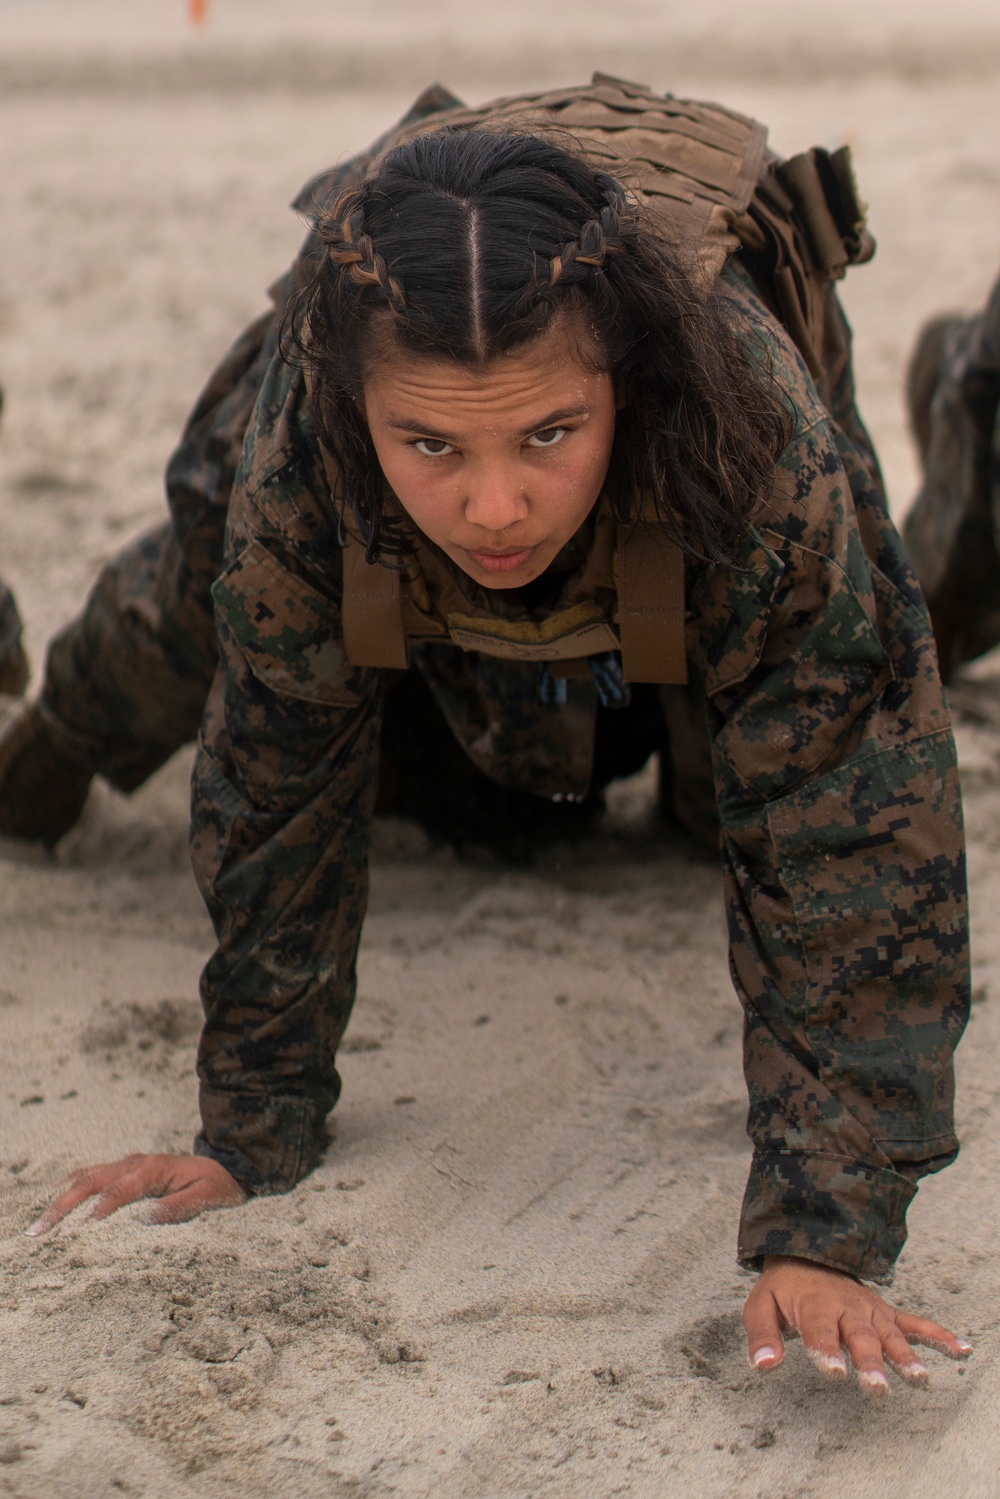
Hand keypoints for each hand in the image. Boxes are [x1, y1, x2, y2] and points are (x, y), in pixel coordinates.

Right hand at [26, 1153, 246, 1234]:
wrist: (225, 1166)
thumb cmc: (215, 1184)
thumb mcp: (204, 1197)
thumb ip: (177, 1208)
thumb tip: (145, 1220)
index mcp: (153, 1170)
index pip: (120, 1190)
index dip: (101, 1208)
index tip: (83, 1228)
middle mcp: (135, 1164)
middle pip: (92, 1181)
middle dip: (64, 1204)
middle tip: (40, 1229)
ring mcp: (129, 1165)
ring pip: (88, 1177)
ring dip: (62, 1198)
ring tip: (40, 1221)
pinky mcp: (127, 1170)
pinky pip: (95, 1176)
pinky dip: (73, 1186)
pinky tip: (58, 1197)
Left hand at [744, 1255, 971, 1394]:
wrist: (808, 1254)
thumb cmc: (784, 1289)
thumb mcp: (761, 1305)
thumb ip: (762, 1336)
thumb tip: (763, 1365)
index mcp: (815, 1305)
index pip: (820, 1331)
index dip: (826, 1350)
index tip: (834, 1372)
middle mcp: (847, 1308)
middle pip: (860, 1337)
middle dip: (870, 1363)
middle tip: (878, 1389)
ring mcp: (870, 1311)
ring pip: (889, 1334)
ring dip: (904, 1355)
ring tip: (919, 1378)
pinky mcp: (885, 1313)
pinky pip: (915, 1323)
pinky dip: (938, 1335)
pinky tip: (960, 1349)